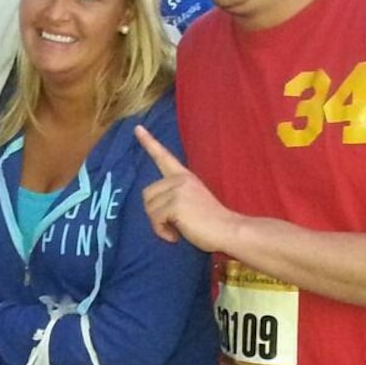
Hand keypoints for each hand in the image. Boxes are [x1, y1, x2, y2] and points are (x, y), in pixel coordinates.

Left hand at [135, 125, 238, 251]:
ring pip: (149, 209)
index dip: (149, 142)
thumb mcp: (192, 202)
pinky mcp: (175, 204)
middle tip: (173, 224)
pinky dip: (162, 232)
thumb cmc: (211, 222)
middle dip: (154, 213)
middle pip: (147, 195)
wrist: (228, 230)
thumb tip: (154, 207)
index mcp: (185, 177)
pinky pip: (155, 220)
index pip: (164, 157)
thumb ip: (175, 197)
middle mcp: (180, 179)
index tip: (137, 128)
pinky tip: (176, 236)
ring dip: (159, 225)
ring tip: (178, 229)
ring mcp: (177, 190)